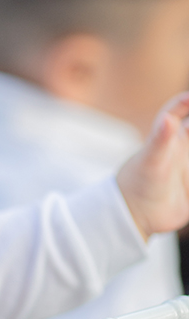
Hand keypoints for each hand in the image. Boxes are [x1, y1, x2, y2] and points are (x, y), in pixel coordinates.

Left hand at [117, 94, 188, 238]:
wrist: (135, 216)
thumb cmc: (137, 184)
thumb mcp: (150, 160)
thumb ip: (160, 140)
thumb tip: (168, 119)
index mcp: (170, 140)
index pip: (178, 111)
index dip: (184, 102)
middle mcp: (181, 152)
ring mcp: (188, 170)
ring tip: (188, 164)